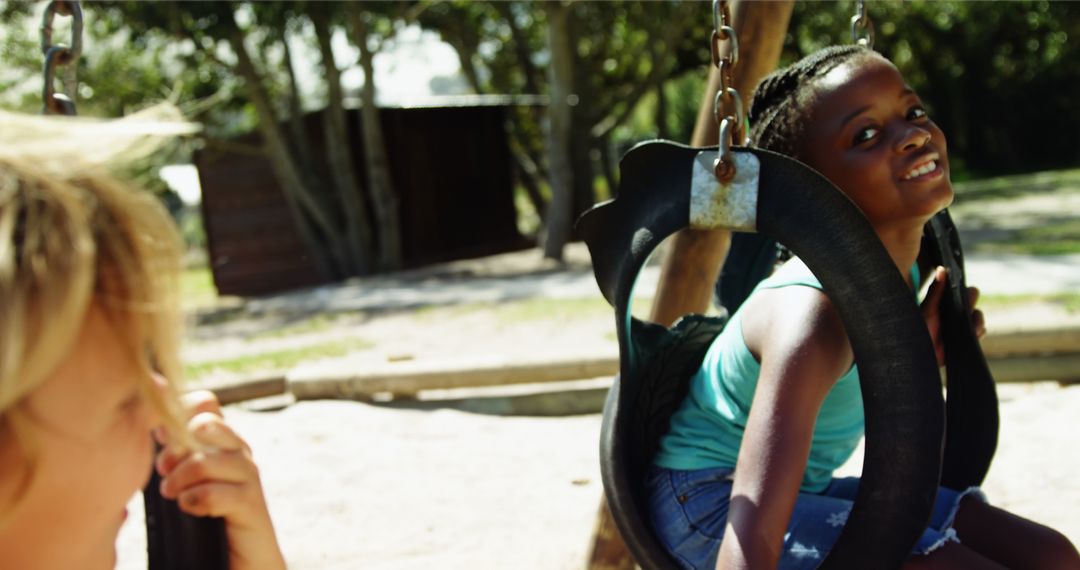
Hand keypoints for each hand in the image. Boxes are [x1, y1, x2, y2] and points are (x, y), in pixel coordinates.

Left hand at [155, 390, 286, 569]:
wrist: (239, 562)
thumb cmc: (205, 519)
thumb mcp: (184, 478)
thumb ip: (173, 451)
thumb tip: (151, 420)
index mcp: (222, 441)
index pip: (205, 403)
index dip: (177, 414)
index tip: (158, 440)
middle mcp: (239, 452)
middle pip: (207, 423)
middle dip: (176, 446)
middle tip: (163, 468)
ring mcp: (249, 477)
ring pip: (207, 459)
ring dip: (180, 478)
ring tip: (171, 494)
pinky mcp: (252, 505)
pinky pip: (218, 493)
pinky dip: (196, 500)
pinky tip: (189, 509)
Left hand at [921, 266, 986, 366]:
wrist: (919, 356)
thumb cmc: (918, 330)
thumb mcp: (926, 310)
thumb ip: (936, 291)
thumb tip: (942, 269)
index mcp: (948, 301)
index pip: (964, 290)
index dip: (966, 290)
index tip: (963, 292)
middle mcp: (958, 311)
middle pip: (973, 301)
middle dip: (970, 304)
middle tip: (964, 309)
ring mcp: (965, 325)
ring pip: (979, 317)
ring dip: (976, 320)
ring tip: (969, 327)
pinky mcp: (969, 339)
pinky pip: (981, 332)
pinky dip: (977, 333)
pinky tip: (972, 335)